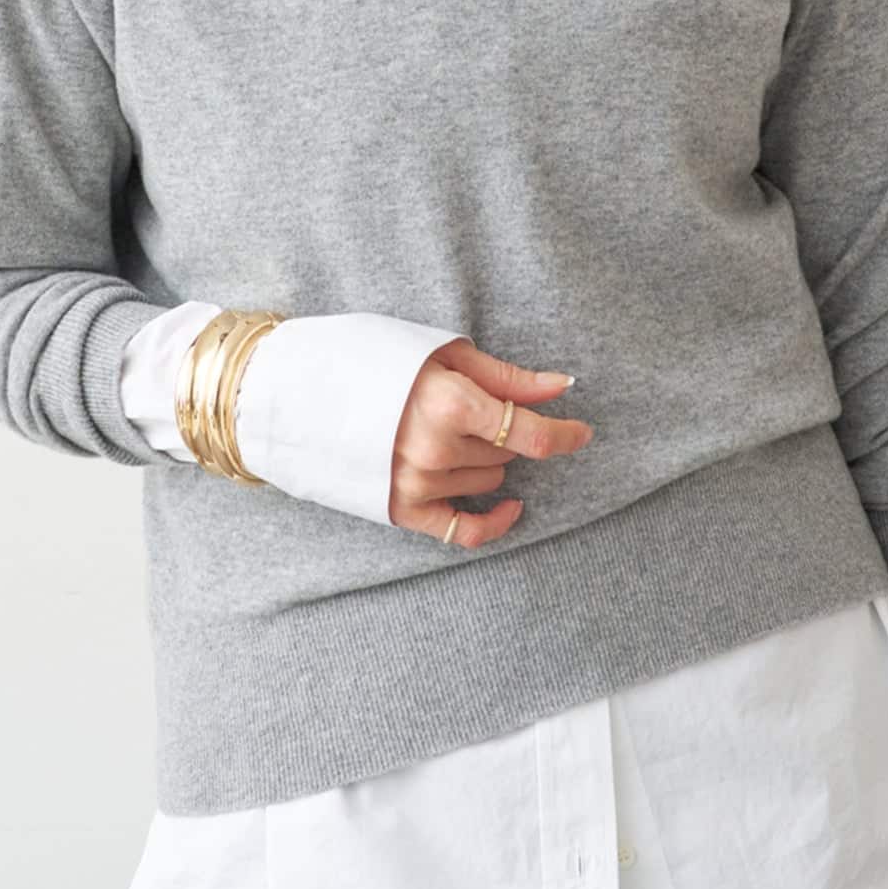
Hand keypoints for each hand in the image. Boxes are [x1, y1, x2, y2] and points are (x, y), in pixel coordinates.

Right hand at [388, 338, 593, 545]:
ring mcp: (418, 484)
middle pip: (508, 454)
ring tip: (447, 433)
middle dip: (501, 433)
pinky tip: (510, 508)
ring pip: (490, 483)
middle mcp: (435, 450)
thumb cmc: (377, 362)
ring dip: (484, 462)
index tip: (582, 432)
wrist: (306, 392)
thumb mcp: (444, 357)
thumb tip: (563, 386)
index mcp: (449, 404)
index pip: (530, 433)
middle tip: (467, 409)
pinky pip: (465, 531)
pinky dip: (493, 522)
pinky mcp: (403, 509)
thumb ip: (508, 378)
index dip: (565, 434)